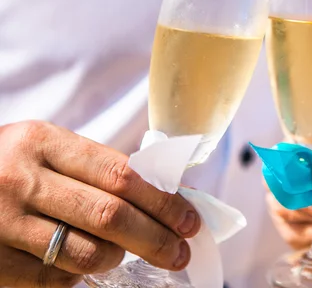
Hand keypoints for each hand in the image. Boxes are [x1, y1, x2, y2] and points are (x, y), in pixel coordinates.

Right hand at [0, 121, 200, 287]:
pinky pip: (57, 278)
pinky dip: (80, 273)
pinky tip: (83, 260)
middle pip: (110, 215)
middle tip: (181, 251)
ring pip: (88, 251)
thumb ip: (101, 168)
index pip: (121, 174)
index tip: (189, 219)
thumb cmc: (13, 167)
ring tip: (125, 252)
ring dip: (119, 256)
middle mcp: (20, 179)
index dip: (163, 200)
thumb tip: (170, 192)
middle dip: (156, 237)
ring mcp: (2, 223)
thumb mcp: (50, 150)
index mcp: (42, 142)